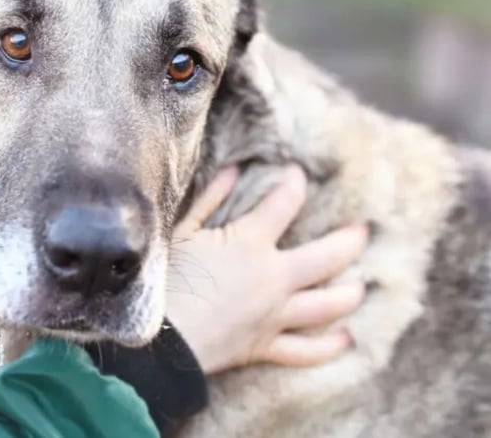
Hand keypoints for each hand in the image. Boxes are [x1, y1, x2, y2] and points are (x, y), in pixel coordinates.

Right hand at [167, 164, 368, 374]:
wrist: (159, 337)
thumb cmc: (166, 279)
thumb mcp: (183, 231)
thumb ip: (210, 199)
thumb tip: (232, 172)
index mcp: (250, 243)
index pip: (285, 202)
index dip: (294, 183)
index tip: (297, 172)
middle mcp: (273, 277)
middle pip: (329, 256)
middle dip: (351, 239)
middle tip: (363, 229)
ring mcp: (275, 314)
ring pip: (328, 304)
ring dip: (350, 293)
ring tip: (360, 285)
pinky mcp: (266, 346)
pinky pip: (307, 350)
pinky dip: (329, 346)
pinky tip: (346, 338)